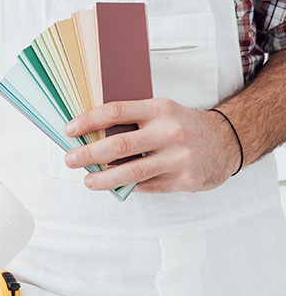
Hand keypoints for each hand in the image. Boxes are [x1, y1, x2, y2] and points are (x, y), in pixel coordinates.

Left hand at [63, 98, 240, 192]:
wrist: (226, 142)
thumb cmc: (182, 124)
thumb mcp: (160, 111)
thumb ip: (132, 119)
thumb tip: (91, 133)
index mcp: (158, 109)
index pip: (116, 111)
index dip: (89, 121)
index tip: (69, 130)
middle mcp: (169, 132)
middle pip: (120, 145)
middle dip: (89, 153)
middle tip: (70, 159)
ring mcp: (178, 158)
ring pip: (132, 172)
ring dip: (104, 178)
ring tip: (87, 180)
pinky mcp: (185, 180)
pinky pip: (148, 186)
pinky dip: (128, 186)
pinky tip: (114, 186)